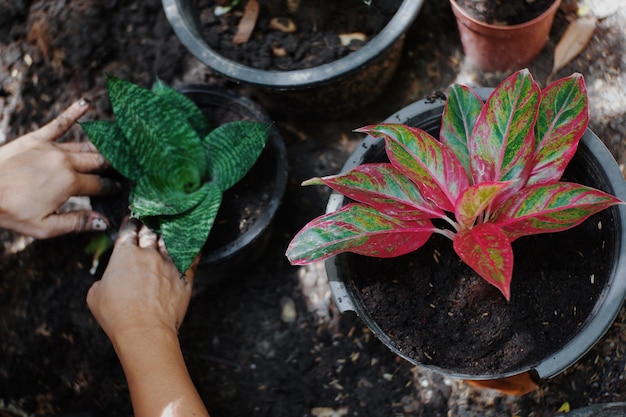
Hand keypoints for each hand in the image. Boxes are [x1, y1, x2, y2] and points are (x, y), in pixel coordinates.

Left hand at [0, 99, 118, 237]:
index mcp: (70, 183)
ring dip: (101, 148)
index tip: (122, 188)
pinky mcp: (36, 138)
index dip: (113, 187)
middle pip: (98, 162)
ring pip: (85, 146)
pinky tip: (86, 103)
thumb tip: (105, 222)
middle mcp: (65, 162)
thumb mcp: (46, 227)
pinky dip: (74, 113)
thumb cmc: (11, 211)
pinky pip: (59, 123)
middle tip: (125, 168)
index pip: (101, 184)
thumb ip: (78, 223)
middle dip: (113, 166)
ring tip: (115, 148)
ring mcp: (51, 148)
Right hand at [86, 218, 195, 341]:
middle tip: (149, 225)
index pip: (128, 230)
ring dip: (167, 237)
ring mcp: (169, 263)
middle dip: (149, 227)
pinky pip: (192, 258)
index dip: (130, 224)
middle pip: (150, 232)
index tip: (132, 220)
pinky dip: (191, 250)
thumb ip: (103, 279)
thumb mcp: (95, 295)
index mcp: (125, 254)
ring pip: (170, 242)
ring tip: (169, 232)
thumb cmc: (117, 314)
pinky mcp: (185, 276)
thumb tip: (109, 280)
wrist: (145, 330)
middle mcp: (149, 254)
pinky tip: (192, 245)